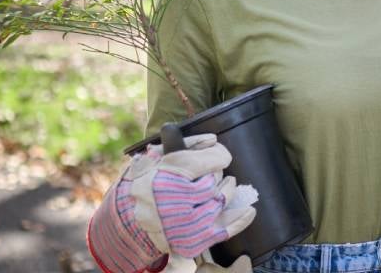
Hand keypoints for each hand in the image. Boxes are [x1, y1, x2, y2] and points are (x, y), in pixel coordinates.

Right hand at [87, 134, 256, 272]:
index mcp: (167, 174)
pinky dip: (240, 218)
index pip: (212, 158)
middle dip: (217, 174)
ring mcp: (184, 223)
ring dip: (226, 190)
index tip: (218, 153)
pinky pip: (224, 229)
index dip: (218, 154)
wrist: (132, 223)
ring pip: (220, 201)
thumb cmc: (150, 184)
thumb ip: (182, 143)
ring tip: (223, 186)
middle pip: (215, 180)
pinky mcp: (191, 240)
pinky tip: (249, 210)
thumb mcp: (157, 158)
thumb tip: (212, 139)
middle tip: (211, 174)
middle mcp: (175, 199)